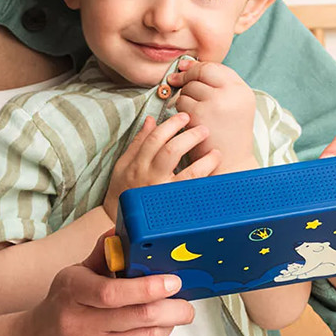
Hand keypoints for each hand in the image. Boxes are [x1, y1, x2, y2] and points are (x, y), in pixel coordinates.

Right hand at [20, 233, 193, 335]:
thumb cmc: (61, 307)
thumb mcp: (73, 278)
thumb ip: (101, 258)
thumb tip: (122, 233)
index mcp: (72, 292)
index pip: (112, 292)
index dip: (148, 287)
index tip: (173, 282)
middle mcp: (77, 323)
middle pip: (138, 316)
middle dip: (172, 310)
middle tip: (186, 306)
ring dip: (166, 327)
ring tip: (170, 319)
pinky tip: (154, 335)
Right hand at [103, 112, 220, 219]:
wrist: (119, 219)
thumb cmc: (122, 189)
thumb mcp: (124, 163)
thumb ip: (138, 142)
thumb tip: (151, 120)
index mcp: (138, 164)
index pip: (155, 139)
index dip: (171, 124)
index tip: (183, 117)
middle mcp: (151, 178)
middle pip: (173, 151)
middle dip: (190, 136)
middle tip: (203, 129)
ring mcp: (164, 193)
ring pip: (189, 173)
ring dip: (205, 160)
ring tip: (215, 152)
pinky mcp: (175, 205)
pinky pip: (194, 192)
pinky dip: (206, 182)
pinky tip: (215, 175)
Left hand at [167, 59, 257, 172]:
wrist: (230, 164)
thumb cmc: (226, 136)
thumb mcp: (232, 106)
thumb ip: (216, 86)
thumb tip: (185, 65)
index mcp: (242, 90)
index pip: (216, 66)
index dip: (197, 66)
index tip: (183, 68)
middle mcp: (232, 93)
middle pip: (201, 72)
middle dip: (186, 77)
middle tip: (176, 83)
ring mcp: (216, 103)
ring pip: (189, 87)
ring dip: (184, 98)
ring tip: (194, 113)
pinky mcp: (201, 114)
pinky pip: (181, 102)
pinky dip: (180, 112)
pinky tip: (189, 123)